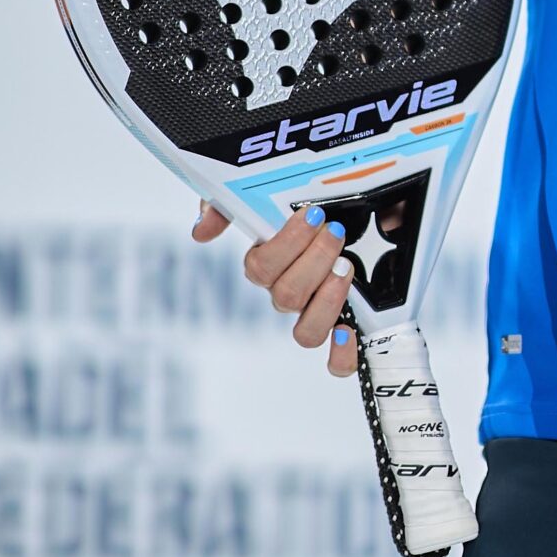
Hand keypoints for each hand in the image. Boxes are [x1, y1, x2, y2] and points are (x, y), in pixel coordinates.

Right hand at [191, 199, 359, 376]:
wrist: (356, 221)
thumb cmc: (307, 211)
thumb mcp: (264, 194)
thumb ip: (226, 205)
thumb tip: (201, 230)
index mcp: (267, 266)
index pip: (259, 269)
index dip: (286, 244)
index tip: (313, 213)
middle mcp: (287, 295)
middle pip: (286, 297)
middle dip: (314, 260)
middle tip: (335, 231)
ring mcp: (313, 315)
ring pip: (305, 333)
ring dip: (327, 300)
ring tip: (345, 267)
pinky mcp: (344, 330)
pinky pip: (337, 363)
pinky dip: (343, 355)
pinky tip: (349, 332)